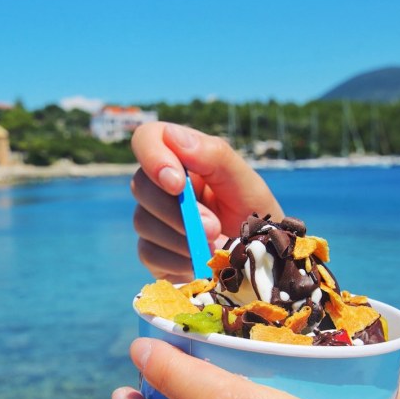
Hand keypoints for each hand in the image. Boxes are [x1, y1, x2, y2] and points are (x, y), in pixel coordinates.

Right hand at [131, 122, 282, 281]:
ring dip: (181, 237)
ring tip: (212, 244)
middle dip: (177, 211)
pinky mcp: (152, 251)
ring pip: (143, 221)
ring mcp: (153, 218)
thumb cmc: (252, 211)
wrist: (258, 256)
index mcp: (181, 156)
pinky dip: (177, 260)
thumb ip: (213, 155)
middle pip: (141, 186)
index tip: (177, 184)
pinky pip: (148, 253)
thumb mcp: (243, 181)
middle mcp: (160, 184)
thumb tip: (172, 136)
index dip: (153, 157)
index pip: (146, 139)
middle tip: (213, 227)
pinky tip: (198, 261)